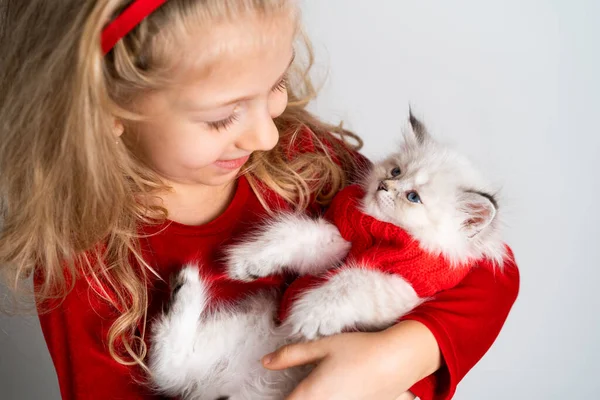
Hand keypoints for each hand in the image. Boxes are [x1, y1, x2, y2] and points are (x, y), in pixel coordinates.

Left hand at [262, 320, 440, 399]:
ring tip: (315, 387)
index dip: (279, 399)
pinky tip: (331, 390)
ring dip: (309, 398)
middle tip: (296, 388)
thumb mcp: (322, 346)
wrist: (397, 361)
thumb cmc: (360, 349)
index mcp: (311, 395)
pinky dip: (326, 399)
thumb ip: (291, 355)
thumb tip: (265, 362)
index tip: (271, 393)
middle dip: (294, 398)